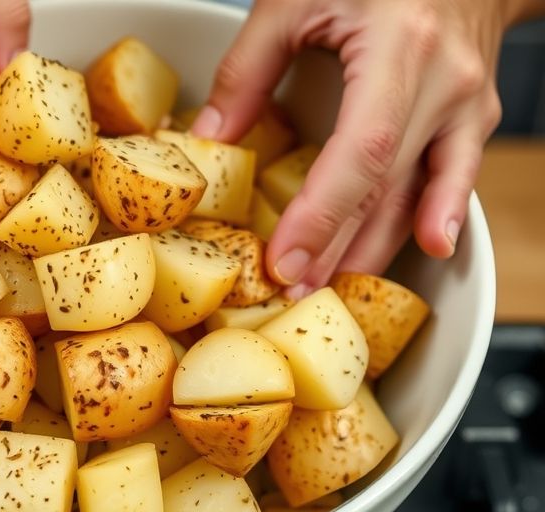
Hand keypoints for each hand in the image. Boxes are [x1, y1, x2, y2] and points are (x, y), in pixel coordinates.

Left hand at [193, 0, 533, 298]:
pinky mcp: (475, 114)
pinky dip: (438, 215)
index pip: (360, 152)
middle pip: (387, 187)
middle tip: (290, 291)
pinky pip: (456, 176)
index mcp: (399, 48)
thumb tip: (208, 138)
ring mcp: (467, 102)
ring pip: (421, 194)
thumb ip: (247, 67)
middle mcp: (444, 82)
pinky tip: (431, 250)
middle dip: (337, 249)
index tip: (283, 258)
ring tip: (330, 287)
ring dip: (375, 248)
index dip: (322, 214)